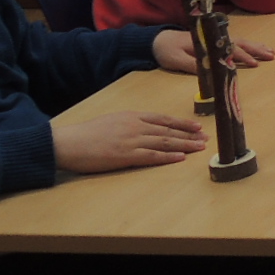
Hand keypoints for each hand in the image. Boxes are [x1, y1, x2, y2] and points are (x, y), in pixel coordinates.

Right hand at [51, 110, 205, 173]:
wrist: (69, 142)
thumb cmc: (87, 133)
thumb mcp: (112, 120)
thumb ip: (130, 123)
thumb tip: (146, 128)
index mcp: (132, 116)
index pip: (163, 119)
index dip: (182, 123)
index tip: (197, 126)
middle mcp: (136, 126)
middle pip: (168, 130)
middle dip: (189, 134)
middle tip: (205, 137)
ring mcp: (132, 141)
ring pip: (164, 142)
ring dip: (184, 145)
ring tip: (199, 147)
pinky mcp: (125, 156)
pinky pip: (151, 156)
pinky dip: (168, 157)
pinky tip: (180, 158)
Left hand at [153, 30, 273, 73]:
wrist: (155, 40)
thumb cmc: (165, 49)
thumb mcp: (175, 59)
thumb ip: (192, 64)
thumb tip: (211, 71)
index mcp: (205, 42)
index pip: (227, 49)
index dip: (241, 56)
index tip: (254, 64)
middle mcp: (213, 39)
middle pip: (238, 43)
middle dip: (256, 49)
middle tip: (271, 56)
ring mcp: (214, 40)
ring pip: (239, 42)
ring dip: (256, 46)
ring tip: (271, 52)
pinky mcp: (213, 43)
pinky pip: (234, 43)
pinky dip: (248, 46)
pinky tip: (256, 49)